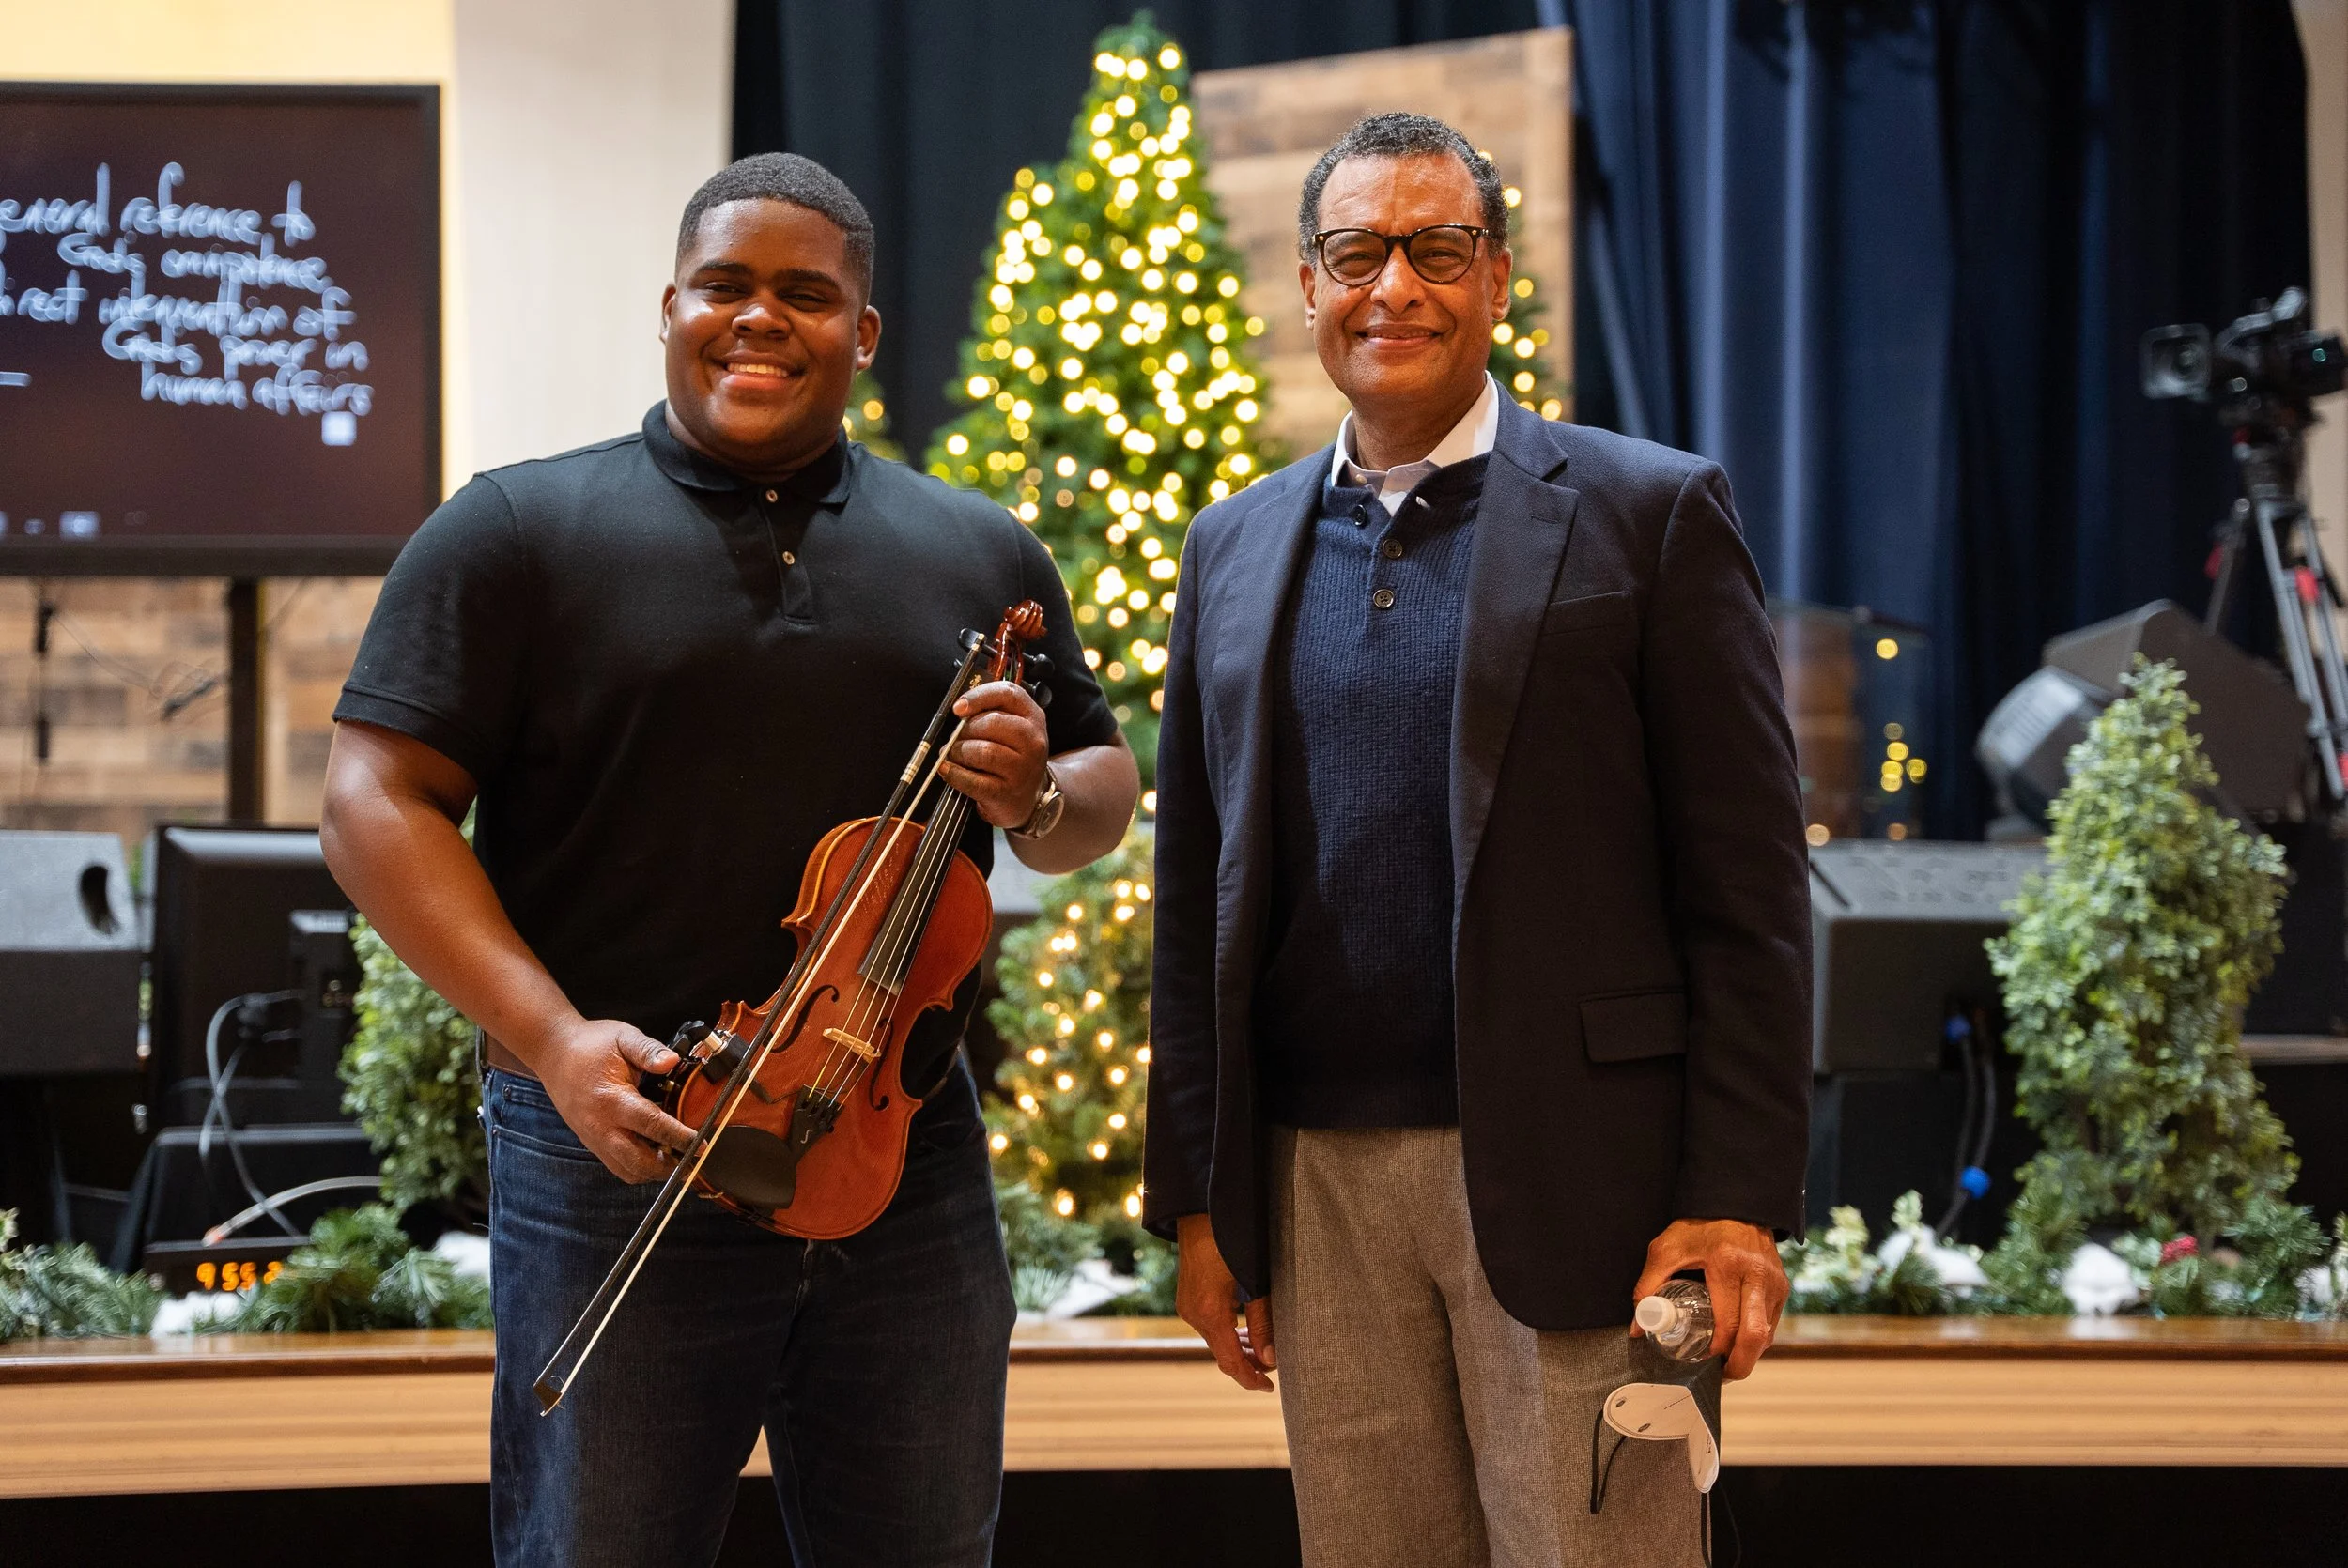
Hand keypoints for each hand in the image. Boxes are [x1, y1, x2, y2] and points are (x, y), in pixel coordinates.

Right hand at [528, 1016, 697, 1183]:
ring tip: (677, 1159)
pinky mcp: (591, 1142)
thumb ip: (649, 1050)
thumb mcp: (623, 1037)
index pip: (653, 1125)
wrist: (553, 1053)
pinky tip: (654, 1154)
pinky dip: (637, 1168)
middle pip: (639, 1162)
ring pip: (627, 1171)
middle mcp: (601, 1126)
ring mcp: (594, 1138)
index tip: (701, 1144)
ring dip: (653, 1171)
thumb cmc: (590, 1045)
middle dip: (668, 1166)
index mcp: (612, 1100)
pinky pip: (616, 1166)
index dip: (680, 1138)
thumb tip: (673, 1061)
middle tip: (693, 1159)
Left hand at [942, 680, 1050, 828]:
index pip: (1008, 694)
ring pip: (984, 751)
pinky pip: (974, 780)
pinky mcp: (1007, 792)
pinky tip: (947, 769)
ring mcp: (1023, 769)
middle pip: (993, 722)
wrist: (1026, 798)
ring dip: (959, 751)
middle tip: (956, 737)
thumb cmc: (1012, 757)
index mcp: (1033, 717)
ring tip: (954, 754)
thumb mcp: (1013, 728)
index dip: (978, 696)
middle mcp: (1033, 741)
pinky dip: (955, 774)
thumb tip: (959, 709)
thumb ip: (991, 712)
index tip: (958, 707)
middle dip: (966, 729)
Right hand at [1176, 1213, 1275, 1391]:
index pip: (1230, 1361)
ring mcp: (1187, 1307)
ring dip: (1239, 1349)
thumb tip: (1271, 1358)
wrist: (1200, 1212)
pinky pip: (1209, 1327)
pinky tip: (1246, 1331)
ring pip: (1216, 1341)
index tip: (1270, 1387)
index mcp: (1210, 1313)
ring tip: (1264, 1350)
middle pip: (1222, 1354)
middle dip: (1248, 1364)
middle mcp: (1193, 1314)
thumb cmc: (1231, 1241)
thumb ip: (1263, 1321)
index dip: (1250, 1378)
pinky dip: (1228, 1334)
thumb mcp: (1253, 1281)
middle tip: (1274, 1366)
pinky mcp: (1188, 1299)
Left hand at [1631, 1217, 1787, 1380]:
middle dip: (1738, 1365)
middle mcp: (1758, 1277)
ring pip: (1767, 1335)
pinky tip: (1736, 1343)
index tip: (1699, 1362)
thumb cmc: (1700, 1226)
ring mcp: (1775, 1284)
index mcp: (1729, 1266)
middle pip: (1756, 1337)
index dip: (1715, 1351)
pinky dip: (1754, 1339)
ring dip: (1747, 1354)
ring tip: (1723, 1362)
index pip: (1728, 1323)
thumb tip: (1637, 1326)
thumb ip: (1648, 1285)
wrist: (1736, 1205)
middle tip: (1718, 1376)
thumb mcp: (1667, 1248)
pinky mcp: (1782, 1287)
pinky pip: (1771, 1324)